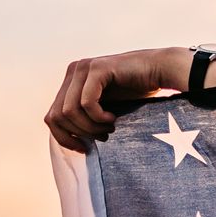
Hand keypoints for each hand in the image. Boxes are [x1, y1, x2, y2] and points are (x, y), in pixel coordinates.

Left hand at [46, 47, 185, 148]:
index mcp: (72, 80)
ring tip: (110, 128)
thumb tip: (66, 138)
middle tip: (104, 137)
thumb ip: (84, 115)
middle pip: (56, 116)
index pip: (51, 116)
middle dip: (80, 132)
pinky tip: (113, 119)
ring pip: (69, 111)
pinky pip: (86, 103)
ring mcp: (83, 68)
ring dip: (90, 127)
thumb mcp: (105, 106)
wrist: (163, 69)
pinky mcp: (97, 69)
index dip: (64, 137)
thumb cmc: (139, 90)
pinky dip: (98, 117)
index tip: (83, 148)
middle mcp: (74, 71)